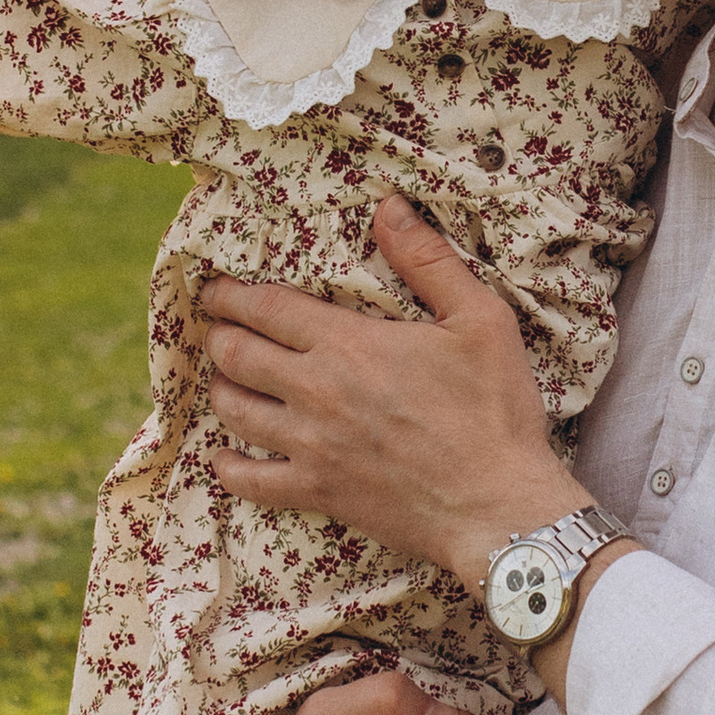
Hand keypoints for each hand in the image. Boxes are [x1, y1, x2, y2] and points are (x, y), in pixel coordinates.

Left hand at [201, 190, 582, 588]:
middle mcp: (315, 391)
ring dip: (221, 389)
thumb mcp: (479, 320)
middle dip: (220, 335)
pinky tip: (225, 458)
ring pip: (234, 410)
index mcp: (348, 344)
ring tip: (225, 379)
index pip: (266, 307)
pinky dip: (229, 467)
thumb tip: (389, 207)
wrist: (498, 506)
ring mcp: (310, 446)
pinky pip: (250, 481)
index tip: (216, 289)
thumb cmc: (494, 411)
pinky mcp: (317, 492)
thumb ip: (428, 260)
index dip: (232, 294)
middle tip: (217, 328)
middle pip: (237, 355)